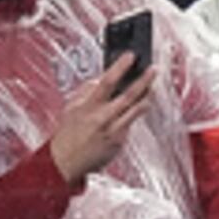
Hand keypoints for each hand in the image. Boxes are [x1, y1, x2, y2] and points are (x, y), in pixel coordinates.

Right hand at [47, 55, 152, 181]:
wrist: (65, 162)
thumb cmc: (67, 134)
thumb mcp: (70, 108)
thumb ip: (86, 92)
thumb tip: (100, 79)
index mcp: (88, 107)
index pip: (106, 82)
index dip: (120, 67)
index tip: (130, 56)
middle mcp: (102, 118)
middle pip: (128, 96)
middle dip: (144, 80)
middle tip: (153, 69)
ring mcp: (114, 130)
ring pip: (136, 110)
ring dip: (147, 96)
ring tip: (153, 86)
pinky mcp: (120, 141)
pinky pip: (131, 123)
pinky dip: (134, 113)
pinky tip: (138, 106)